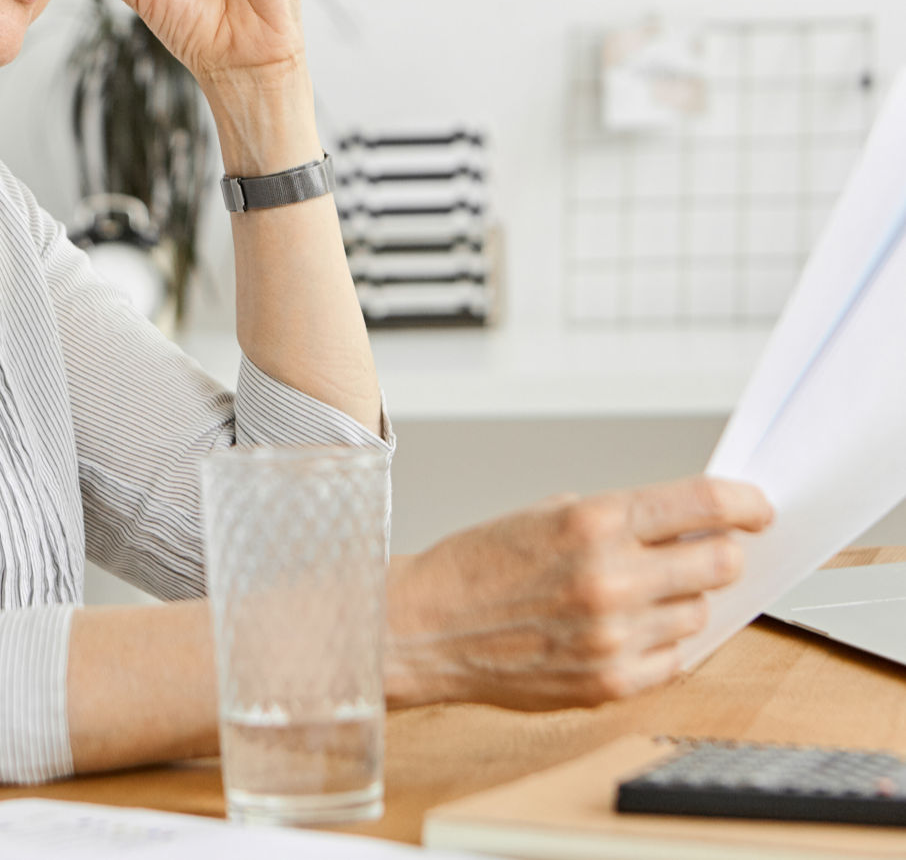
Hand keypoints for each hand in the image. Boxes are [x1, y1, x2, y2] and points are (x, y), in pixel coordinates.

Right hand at [385, 475, 773, 711]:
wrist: (427, 625)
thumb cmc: (481, 563)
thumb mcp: (551, 513)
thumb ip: (624, 519)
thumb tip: (691, 527)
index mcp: (595, 522)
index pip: (704, 504)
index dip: (745, 503)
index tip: (758, 508)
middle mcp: (612, 578)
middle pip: (720, 563)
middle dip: (721, 553)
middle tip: (705, 551)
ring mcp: (614, 636)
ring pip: (698, 614)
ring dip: (682, 600)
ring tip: (638, 594)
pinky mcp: (609, 683)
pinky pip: (673, 660)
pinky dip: (661, 643)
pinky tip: (626, 628)